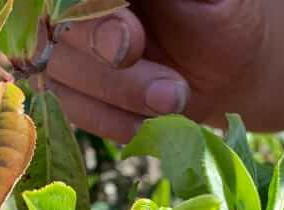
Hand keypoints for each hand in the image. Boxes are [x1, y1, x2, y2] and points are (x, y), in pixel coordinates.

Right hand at [44, 1, 283, 140]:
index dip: (91, 21)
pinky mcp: (66, 88)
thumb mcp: (206, 1)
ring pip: (60, 76)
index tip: (130, 45)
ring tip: (177, 101)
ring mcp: (60, 46)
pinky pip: (71, 112)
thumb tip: (124, 18)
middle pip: (57, 35)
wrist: (226, 67)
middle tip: (173, 92)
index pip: (72, 0)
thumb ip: (171, 2)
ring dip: (121, 100)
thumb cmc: (219, 19)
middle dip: (113, 72)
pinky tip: (154, 120)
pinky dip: (116, 122)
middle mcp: (68, 6)